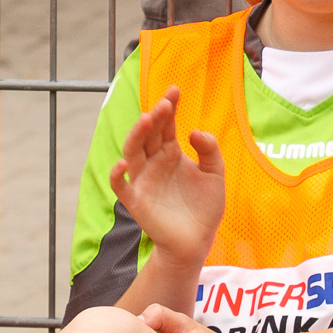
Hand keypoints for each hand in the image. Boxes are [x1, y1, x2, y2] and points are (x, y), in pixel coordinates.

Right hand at [109, 88, 225, 273]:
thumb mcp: (215, 174)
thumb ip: (210, 151)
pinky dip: (117, 174)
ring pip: (132, 151)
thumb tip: (193, 132)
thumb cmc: (204, 207)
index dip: (169, 106)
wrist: (196, 242)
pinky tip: (122, 163)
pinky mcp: (136, 200)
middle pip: (149, 133)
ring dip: (137, 134)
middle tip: (165, 103)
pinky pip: (121, 185)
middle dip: (155, 116)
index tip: (175, 90)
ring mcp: (143, 179)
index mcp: (171, 152)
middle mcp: (154, 162)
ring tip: (147, 119)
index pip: (166, 124)